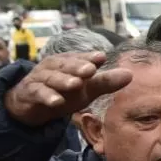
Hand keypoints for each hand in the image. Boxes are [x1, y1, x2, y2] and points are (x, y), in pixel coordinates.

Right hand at [4, 52, 131, 126]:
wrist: (31, 104)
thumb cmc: (63, 92)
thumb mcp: (86, 89)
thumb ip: (105, 82)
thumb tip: (130, 74)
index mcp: (67, 63)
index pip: (79, 58)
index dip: (89, 58)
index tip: (101, 57)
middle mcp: (53, 67)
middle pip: (65, 65)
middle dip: (77, 66)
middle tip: (90, 70)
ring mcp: (40, 79)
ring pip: (51, 78)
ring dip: (63, 80)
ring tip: (75, 84)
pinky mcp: (30, 92)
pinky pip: (38, 93)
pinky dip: (47, 97)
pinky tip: (57, 102)